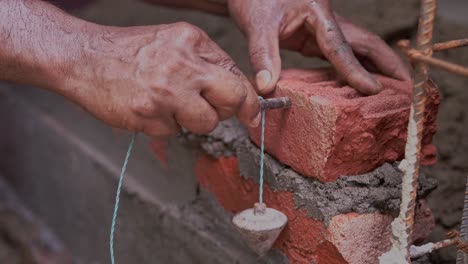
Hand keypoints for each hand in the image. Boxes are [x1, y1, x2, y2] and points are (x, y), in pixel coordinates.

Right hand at [64, 22, 259, 136]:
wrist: (84, 58)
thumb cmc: (129, 52)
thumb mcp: (172, 42)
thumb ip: (204, 62)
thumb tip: (235, 91)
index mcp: (192, 41)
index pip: (236, 75)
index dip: (248, 100)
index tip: (252, 115)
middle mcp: (183, 64)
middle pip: (231, 99)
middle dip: (229, 112)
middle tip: (214, 113)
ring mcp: (166, 91)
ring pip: (205, 123)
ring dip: (192, 121)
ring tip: (168, 105)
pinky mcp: (149, 114)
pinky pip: (174, 132)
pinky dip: (164, 126)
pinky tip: (148, 109)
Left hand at [228, 0, 410, 94]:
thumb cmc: (255, 0)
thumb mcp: (257, 26)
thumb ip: (263, 55)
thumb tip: (267, 88)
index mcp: (318, 13)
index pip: (341, 46)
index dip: (356, 69)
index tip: (373, 89)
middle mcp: (328, 21)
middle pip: (367, 43)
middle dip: (389, 65)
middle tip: (408, 88)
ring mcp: (324, 30)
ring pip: (359, 49)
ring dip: (377, 68)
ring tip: (394, 92)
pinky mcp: (316, 39)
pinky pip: (341, 55)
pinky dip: (354, 70)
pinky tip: (359, 87)